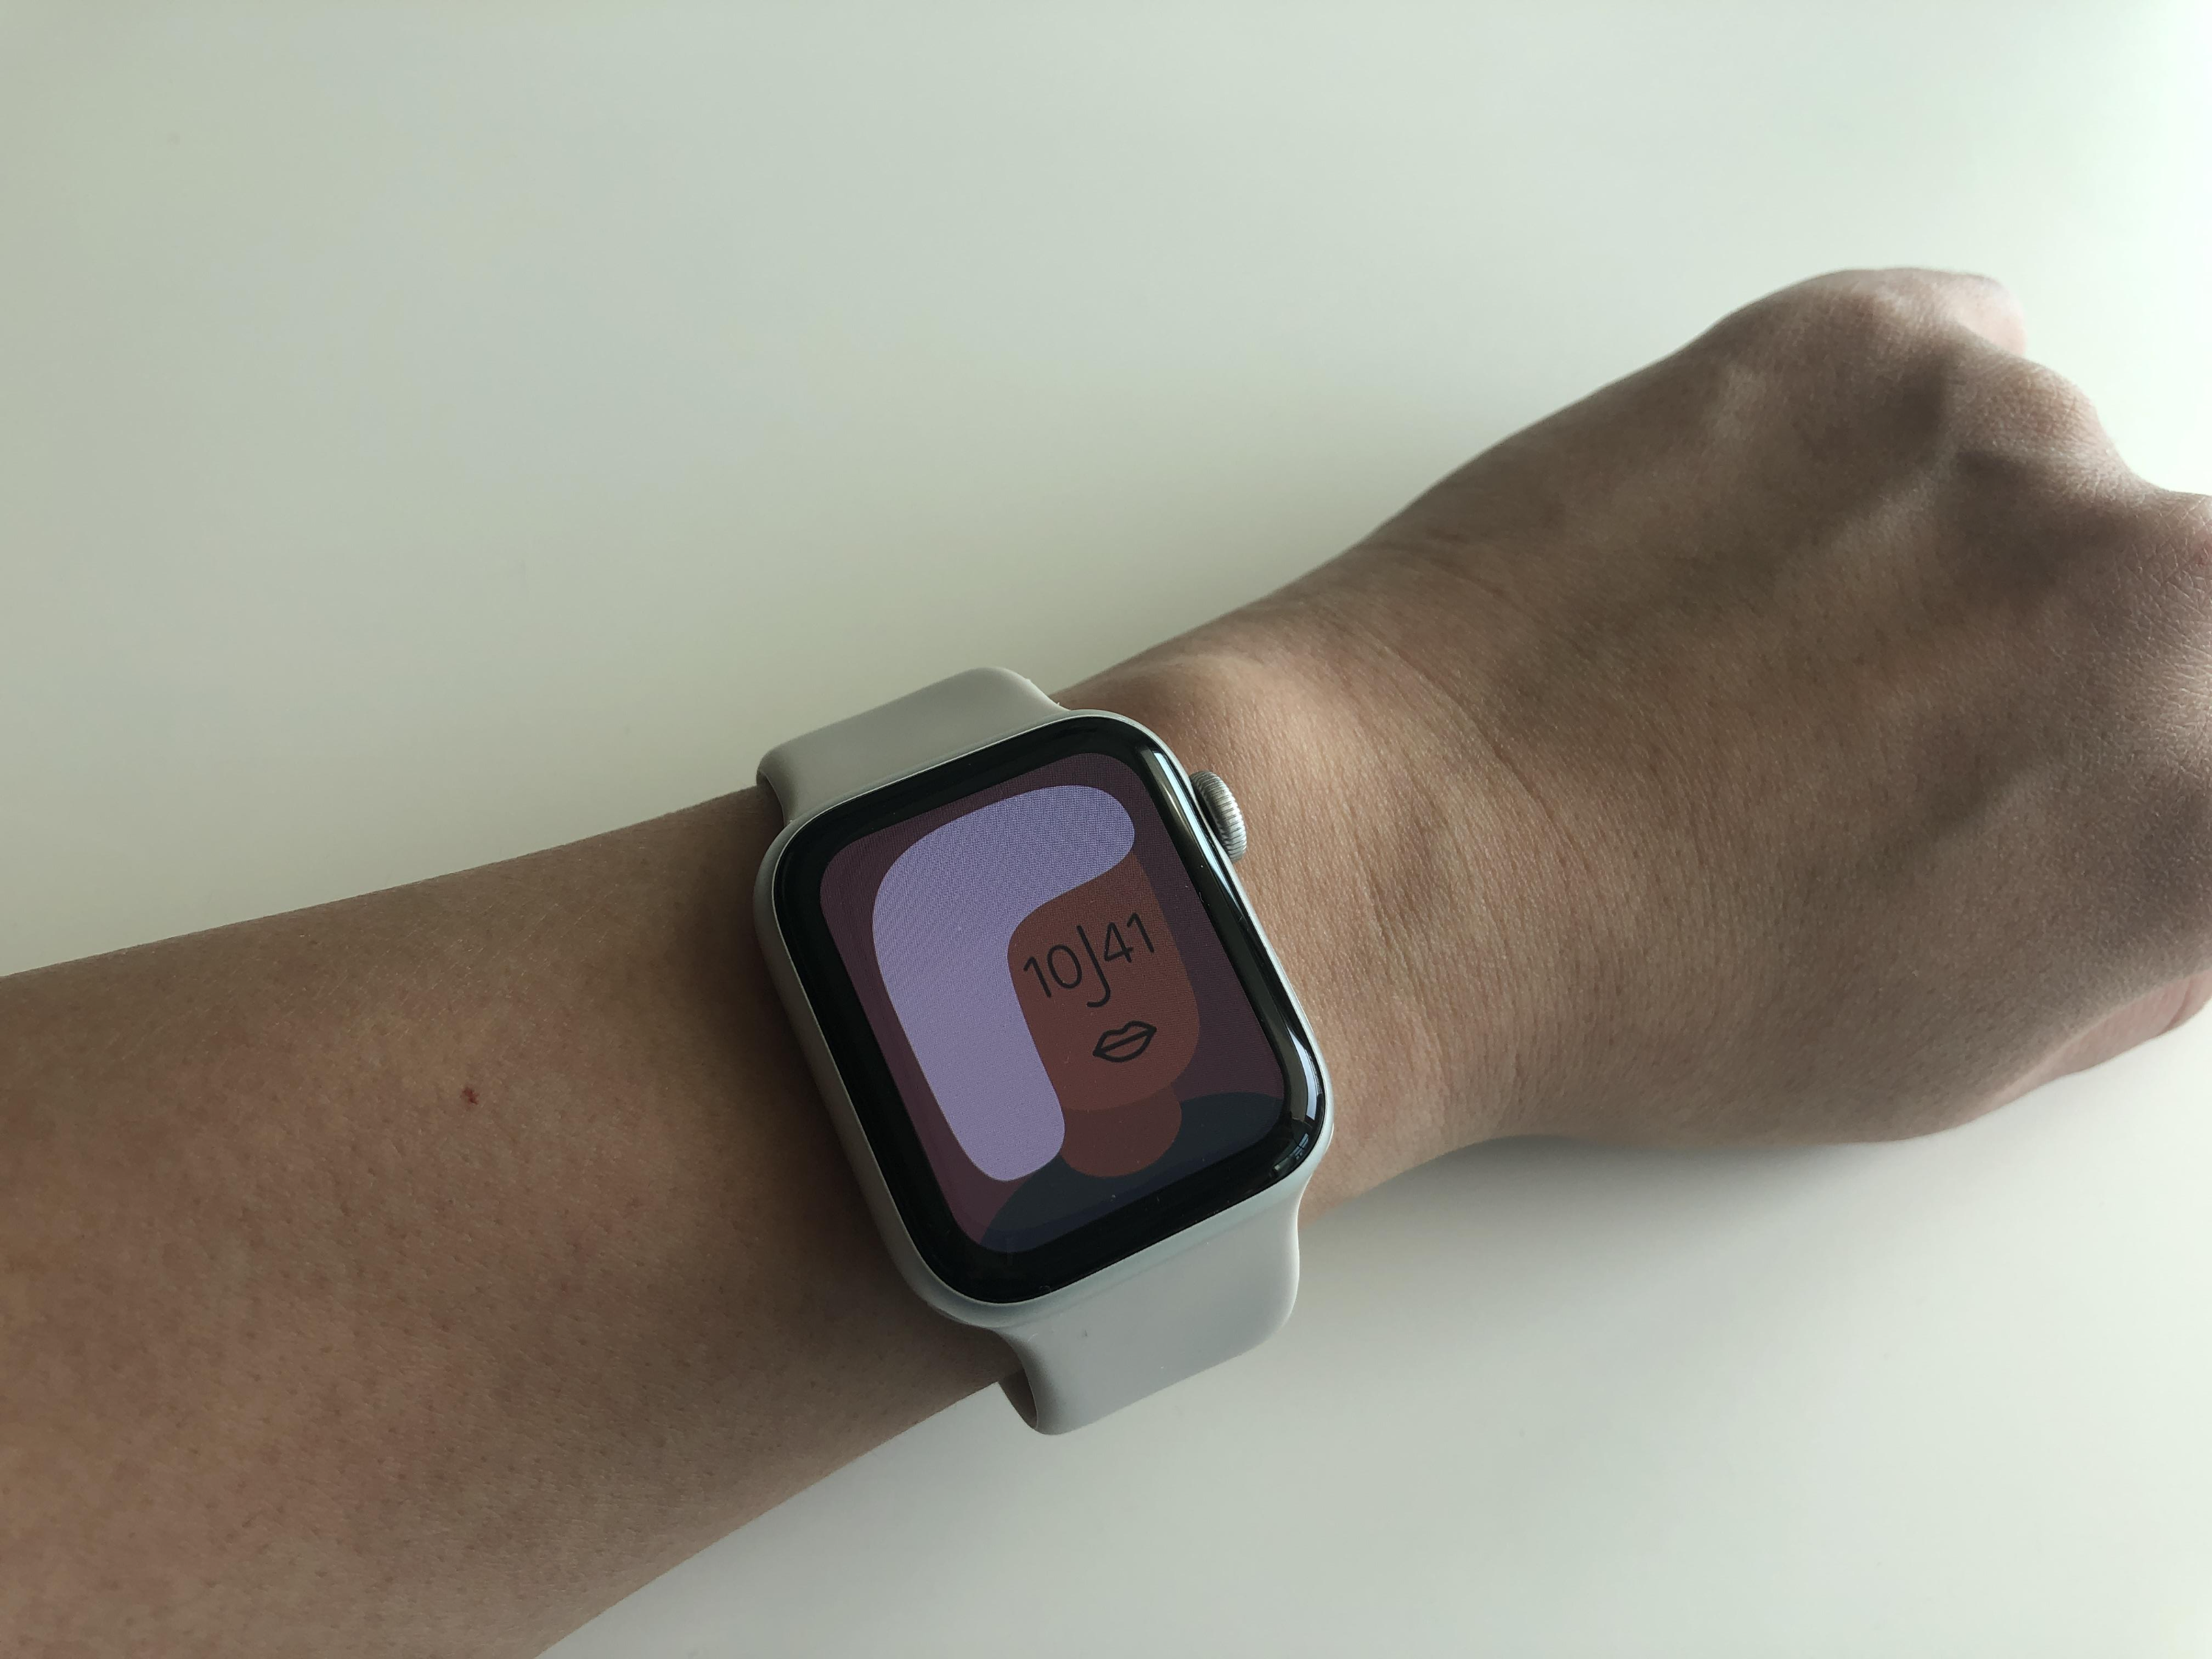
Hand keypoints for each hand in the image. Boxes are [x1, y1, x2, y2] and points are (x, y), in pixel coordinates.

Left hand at [1081, 269, 2211, 1195]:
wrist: (1407, 851)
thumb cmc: (1639, 987)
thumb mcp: (1952, 1044)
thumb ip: (2133, 916)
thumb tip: (2173, 838)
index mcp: (2206, 803)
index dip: (2133, 768)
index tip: (2048, 771)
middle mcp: (2151, 593)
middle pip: (2171, 601)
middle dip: (2056, 664)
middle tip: (1893, 730)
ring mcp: (2006, 442)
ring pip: (2045, 480)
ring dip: (1944, 553)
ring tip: (1754, 653)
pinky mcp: (1861, 343)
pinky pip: (1948, 359)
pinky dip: (1872, 444)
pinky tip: (1740, 547)